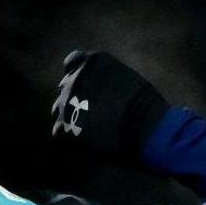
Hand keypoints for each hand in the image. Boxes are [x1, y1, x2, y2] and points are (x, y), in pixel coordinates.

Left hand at [51, 50, 169, 159]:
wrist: (145, 127)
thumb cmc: (146, 106)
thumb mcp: (128, 80)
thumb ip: (107, 80)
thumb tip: (101, 91)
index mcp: (93, 62)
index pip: (73, 62)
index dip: (76, 75)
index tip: (84, 87)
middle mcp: (76, 77)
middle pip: (65, 87)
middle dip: (74, 98)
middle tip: (89, 114)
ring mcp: (67, 101)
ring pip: (59, 109)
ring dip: (70, 117)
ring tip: (88, 130)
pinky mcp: (64, 126)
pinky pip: (59, 131)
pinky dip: (70, 137)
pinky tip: (86, 142)